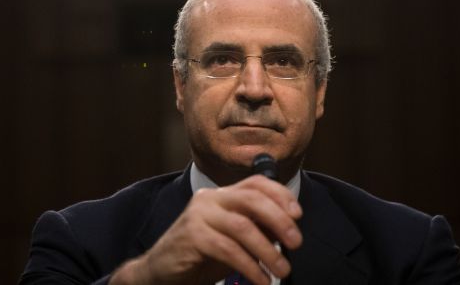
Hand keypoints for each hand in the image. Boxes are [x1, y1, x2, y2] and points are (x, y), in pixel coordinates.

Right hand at [110, 174, 302, 284]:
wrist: (161, 272)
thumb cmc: (200, 256)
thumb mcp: (233, 240)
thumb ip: (255, 230)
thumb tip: (287, 230)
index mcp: (221, 195)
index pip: (255, 183)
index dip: (280, 194)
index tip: (298, 214)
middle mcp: (210, 199)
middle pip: (252, 199)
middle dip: (279, 220)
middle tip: (296, 243)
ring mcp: (199, 215)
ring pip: (242, 226)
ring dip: (268, 250)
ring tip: (282, 269)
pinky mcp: (191, 236)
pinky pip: (228, 249)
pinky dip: (250, 266)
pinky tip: (260, 280)